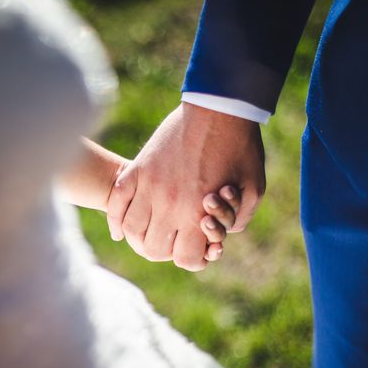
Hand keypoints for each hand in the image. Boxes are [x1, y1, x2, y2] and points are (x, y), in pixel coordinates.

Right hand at [106, 102, 264, 270]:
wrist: (220, 108)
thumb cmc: (241, 149)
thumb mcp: (253, 190)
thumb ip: (236, 221)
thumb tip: (218, 237)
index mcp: (197, 214)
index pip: (184, 259)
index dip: (192, 259)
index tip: (197, 250)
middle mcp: (168, 205)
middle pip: (153, 249)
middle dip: (165, 251)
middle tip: (172, 241)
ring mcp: (149, 186)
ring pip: (131, 229)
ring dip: (138, 238)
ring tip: (148, 234)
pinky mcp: (138, 169)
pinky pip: (115, 201)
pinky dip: (114, 219)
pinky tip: (119, 230)